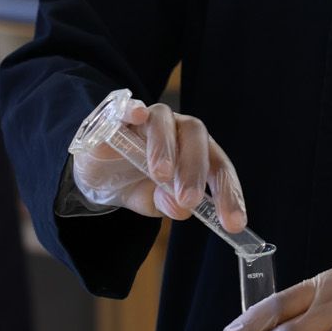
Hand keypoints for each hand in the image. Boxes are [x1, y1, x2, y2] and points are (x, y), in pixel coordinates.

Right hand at [71, 96, 247, 226]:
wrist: (97, 175)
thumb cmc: (136, 184)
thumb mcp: (154, 202)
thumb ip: (169, 204)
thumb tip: (181, 208)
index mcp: (197, 152)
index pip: (218, 168)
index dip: (228, 194)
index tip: (233, 223)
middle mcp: (178, 130)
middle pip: (196, 139)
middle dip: (195, 171)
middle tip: (190, 200)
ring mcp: (150, 119)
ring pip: (164, 122)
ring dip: (165, 148)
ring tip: (161, 175)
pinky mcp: (118, 117)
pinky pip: (127, 107)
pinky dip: (133, 109)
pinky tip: (138, 116)